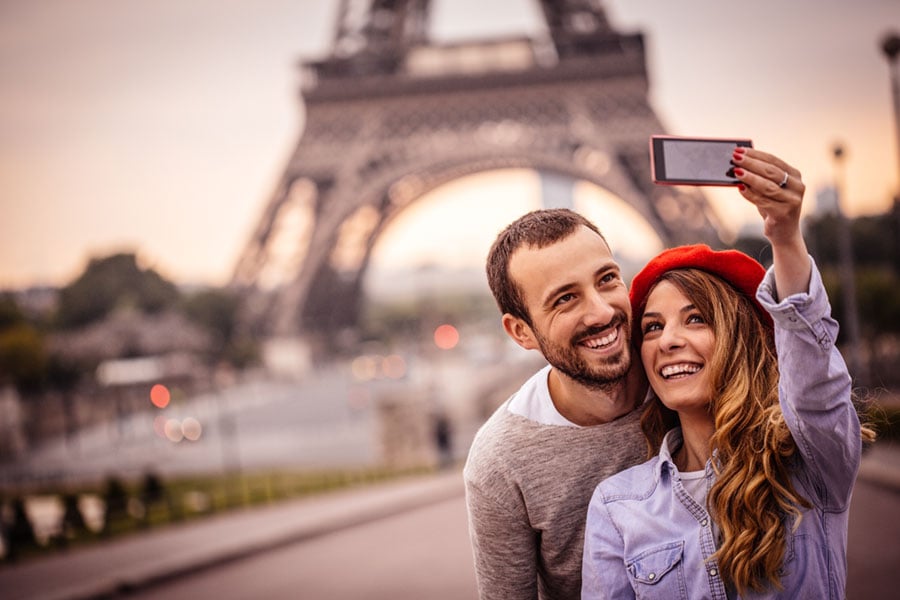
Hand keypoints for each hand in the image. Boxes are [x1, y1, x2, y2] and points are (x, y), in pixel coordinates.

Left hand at [731, 147, 809, 296]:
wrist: (783, 232)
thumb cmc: (773, 206)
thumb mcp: (769, 189)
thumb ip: (760, 177)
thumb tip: (738, 164)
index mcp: (795, 176)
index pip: (774, 161)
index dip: (756, 155)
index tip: (740, 150)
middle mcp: (797, 187)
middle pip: (771, 172)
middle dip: (751, 163)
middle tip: (735, 157)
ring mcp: (792, 201)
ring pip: (767, 186)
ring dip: (749, 177)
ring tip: (735, 171)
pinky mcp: (784, 213)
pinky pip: (763, 201)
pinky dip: (750, 194)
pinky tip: (740, 188)